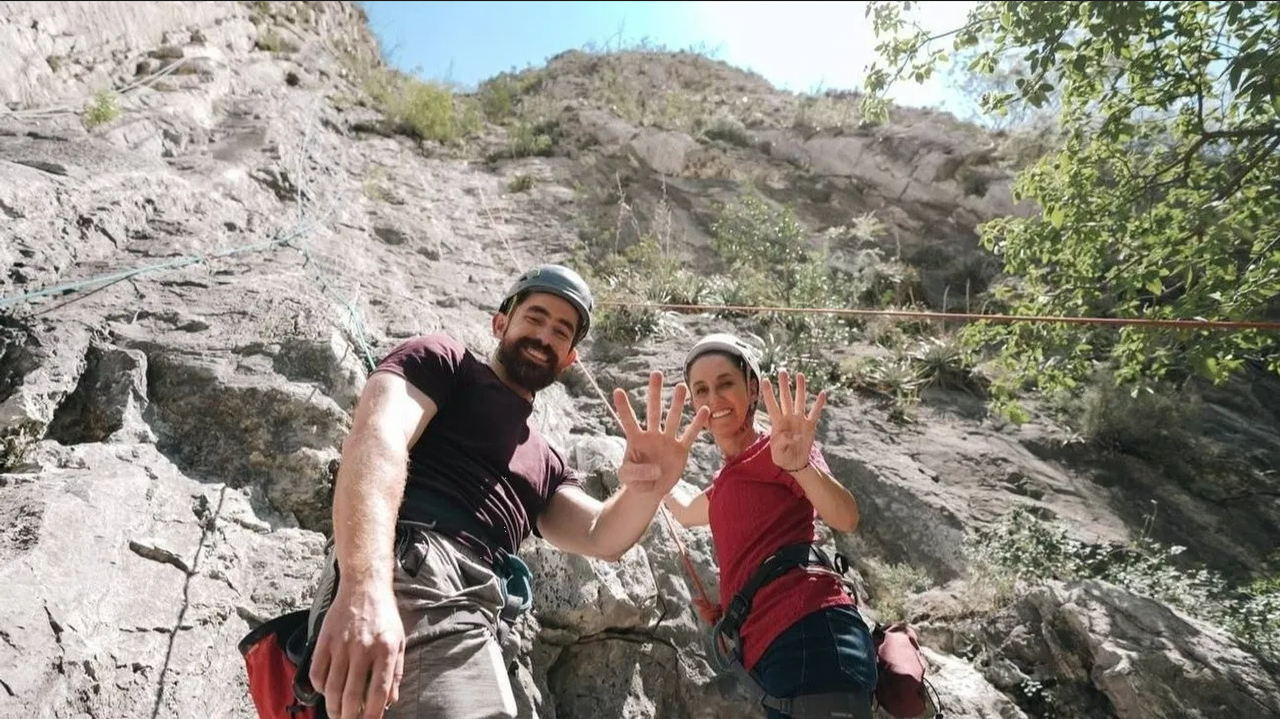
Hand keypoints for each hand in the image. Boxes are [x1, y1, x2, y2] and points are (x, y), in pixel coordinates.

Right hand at [308, 582, 405, 718]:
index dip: (373, 714)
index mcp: (386, 650)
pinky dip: (320, 687)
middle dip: (350, 716)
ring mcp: (342, 644)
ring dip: (333, 707)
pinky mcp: (325, 639)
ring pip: (333, 688)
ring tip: (337, 714)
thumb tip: (390, 700)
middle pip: (352, 695)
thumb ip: (396, 671)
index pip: (378, 692)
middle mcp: (363, 649)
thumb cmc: (384, 615)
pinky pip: (317, 672)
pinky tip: (327, 691)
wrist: (364, 586)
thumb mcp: (399, 640)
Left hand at [611, 370, 709, 495]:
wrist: (650, 491)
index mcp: (636, 439)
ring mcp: (667, 441)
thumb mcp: (627, 478)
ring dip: (677, 403)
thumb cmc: (635, 481)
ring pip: (673, 419)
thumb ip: (636, 472)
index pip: (628, 420)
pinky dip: (696, 424)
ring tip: (680, 387)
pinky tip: (704, 410)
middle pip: (653, 411)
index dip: (623, 407)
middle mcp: (652, 435)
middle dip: (655, 393)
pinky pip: (690, 435)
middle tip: (656, 374)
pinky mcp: (681, 450)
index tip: (618, 391)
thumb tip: (656, 468)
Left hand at [761, 370, 826, 472]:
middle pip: (786, 398)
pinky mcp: (810, 426)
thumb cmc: (782, 457)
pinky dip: (818, 404)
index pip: (772, 405)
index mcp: (777, 423)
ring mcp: (799, 420)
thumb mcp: (777, 453)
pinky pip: (815, 413)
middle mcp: (788, 418)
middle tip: (782, 371)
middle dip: (784, 385)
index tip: (765, 380)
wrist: (794, 463)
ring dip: (800, 388)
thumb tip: (789, 437)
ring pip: (800, 401)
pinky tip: (822, 393)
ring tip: (800, 375)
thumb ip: (781, 444)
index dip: (768, 393)